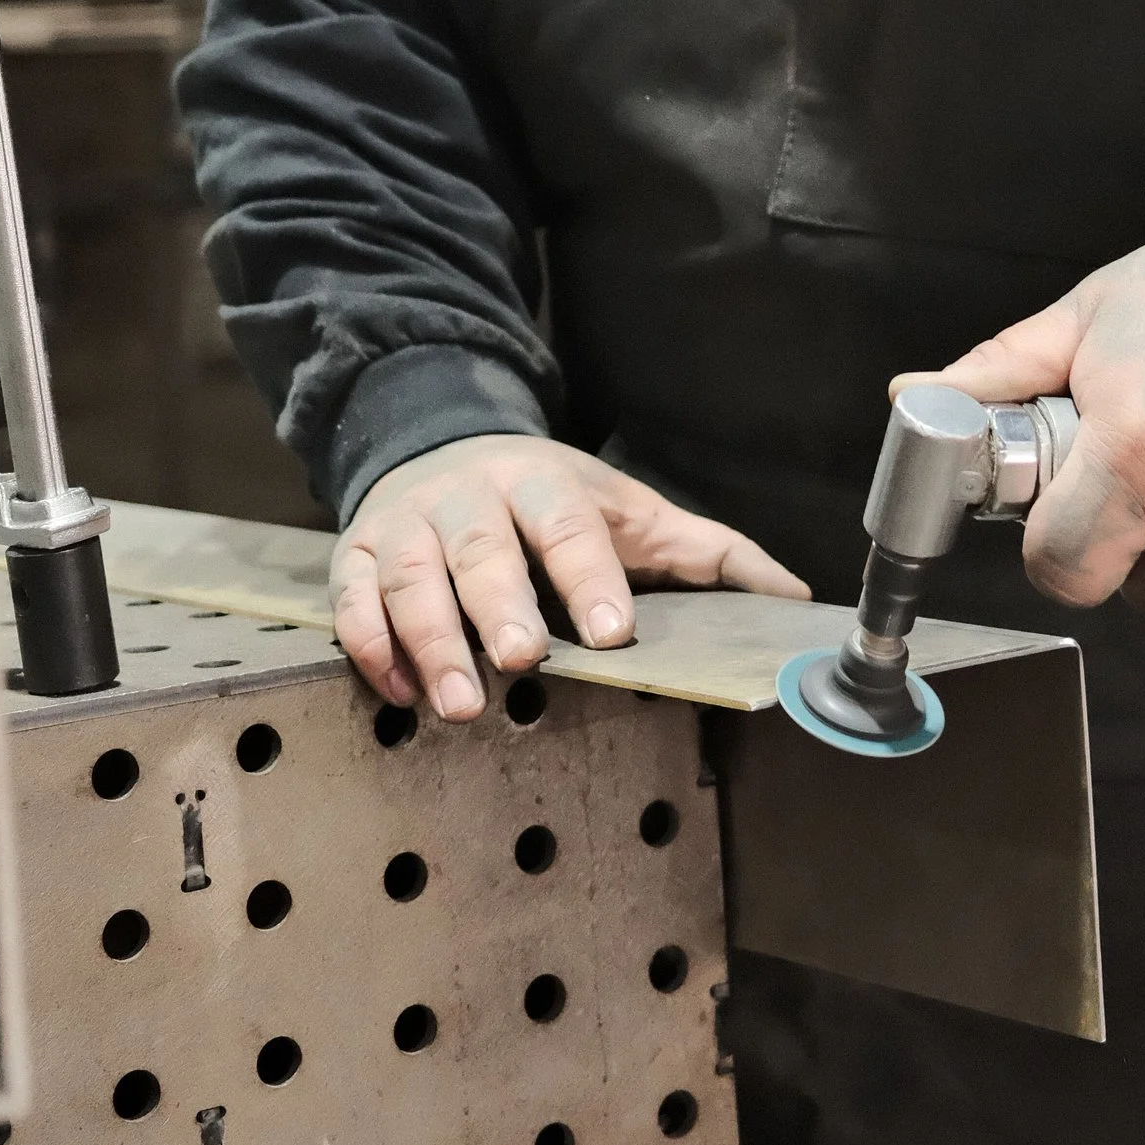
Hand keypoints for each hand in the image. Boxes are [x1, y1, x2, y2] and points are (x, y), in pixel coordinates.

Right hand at [330, 435, 808, 721]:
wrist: (439, 439)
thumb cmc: (550, 498)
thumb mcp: (631, 510)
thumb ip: (708, 554)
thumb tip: (793, 598)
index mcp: (543, 481)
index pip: (568, 524)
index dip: (590, 575)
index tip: (611, 630)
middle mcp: (469, 496)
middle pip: (481, 547)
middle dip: (500, 604)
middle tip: (523, 660)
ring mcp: (405, 524)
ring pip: (410, 577)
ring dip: (431, 640)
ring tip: (458, 704)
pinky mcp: (354, 554)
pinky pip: (352, 600)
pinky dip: (369, 646)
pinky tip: (397, 691)